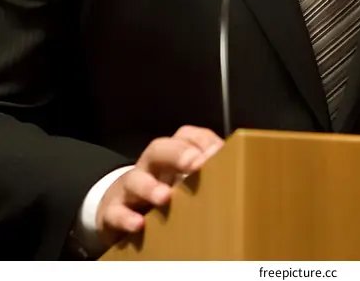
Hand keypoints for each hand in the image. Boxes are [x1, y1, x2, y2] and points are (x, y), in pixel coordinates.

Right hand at [96, 125, 223, 246]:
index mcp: (172, 156)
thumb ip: (210, 175)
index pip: (187, 136)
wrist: (118, 209)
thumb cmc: (162, 191)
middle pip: (159, 148)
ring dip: (150, 187)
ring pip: (135, 179)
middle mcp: (151, 166)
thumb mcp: (185, 181)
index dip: (202, 141)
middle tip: (196, 163)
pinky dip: (125, 217)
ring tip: (166, 197)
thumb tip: (246, 175)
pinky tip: (138, 224)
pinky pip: (115, 211)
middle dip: (178, 153)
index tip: (218, 152)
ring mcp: (130, 187)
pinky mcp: (113, 211)